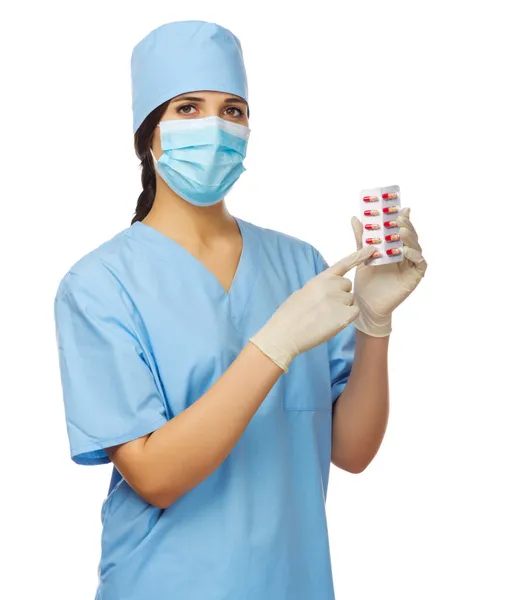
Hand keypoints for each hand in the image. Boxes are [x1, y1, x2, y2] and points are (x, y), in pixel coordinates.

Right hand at [249, 245, 375, 371]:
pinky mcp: (345, 315)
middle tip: (325, 307)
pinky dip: (347, 317)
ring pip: (350, 300)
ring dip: (342, 307)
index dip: (358, 256)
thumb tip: (328, 292)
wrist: (286, 333)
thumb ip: (319, 288)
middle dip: (341, 294)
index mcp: (320, 279)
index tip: (371, 249)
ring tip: (325, 317)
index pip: (343, 264)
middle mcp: (332, 286)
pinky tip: (332, 322)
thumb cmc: (289, 316)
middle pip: (347, 286)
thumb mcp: (302, 293)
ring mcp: (339, 300)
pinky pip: (354, 312)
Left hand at [350, 207, 426, 336]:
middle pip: (410, 236)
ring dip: (410, 238)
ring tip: (401, 231)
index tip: (398, 207)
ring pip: (416, 247)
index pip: (400, 229)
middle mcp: (404, 254)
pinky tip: (406, 250)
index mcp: (393, 248)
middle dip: (405, 225)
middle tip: (399, 217)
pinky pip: (419, 263)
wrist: (366, 305)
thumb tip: (356, 217)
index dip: (401, 217)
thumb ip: (361, 238)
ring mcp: (410, 265)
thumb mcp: (361, 256)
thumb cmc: (365, 281)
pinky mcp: (414, 277)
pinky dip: (414, 255)